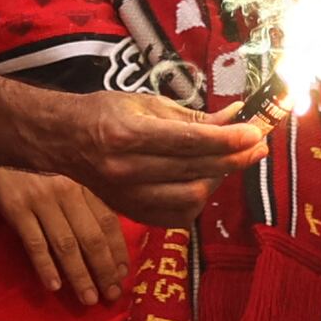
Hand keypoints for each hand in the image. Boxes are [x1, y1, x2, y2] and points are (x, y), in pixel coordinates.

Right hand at [0, 163, 129, 305]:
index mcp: (85, 181)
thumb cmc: (37, 159)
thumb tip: (112, 229)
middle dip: (105, 270)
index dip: (118, 251)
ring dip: (80, 275)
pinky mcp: (16, 207)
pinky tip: (54, 286)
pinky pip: (34, 242)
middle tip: (112, 295)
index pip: (109, 222)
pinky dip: (45, 266)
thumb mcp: (68, 168)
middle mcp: (68, 191)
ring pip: (66, 245)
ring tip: (89, 299)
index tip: (124, 275)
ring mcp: (41, 200)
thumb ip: (88, 193)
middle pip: (92, 238)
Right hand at [53, 86, 263, 226]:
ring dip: (218, 180)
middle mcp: (127, 170)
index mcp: (128, 135)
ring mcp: (128, 197)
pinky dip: (198, 200)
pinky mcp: (131, 213)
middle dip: (232, 158)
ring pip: (190, 198)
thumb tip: (237, 115)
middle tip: (256, 146)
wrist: (65, 141)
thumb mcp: (147, 103)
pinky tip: (205, 181)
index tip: (255, 132)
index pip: (189, 141)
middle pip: (194, 171)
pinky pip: (178, 216)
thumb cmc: (106, 114)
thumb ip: (193, 116)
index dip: (227, 139)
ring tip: (228, 161)